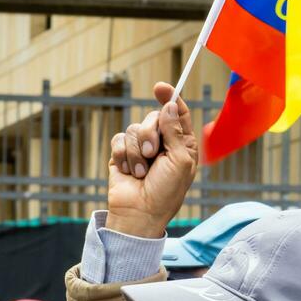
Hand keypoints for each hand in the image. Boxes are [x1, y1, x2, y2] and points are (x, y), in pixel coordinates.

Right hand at [107, 82, 197, 237]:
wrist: (139, 213)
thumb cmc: (166, 193)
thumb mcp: (179, 162)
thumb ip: (175, 132)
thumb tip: (169, 106)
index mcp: (182, 144)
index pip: (177, 114)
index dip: (171, 98)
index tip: (160, 87)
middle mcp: (163, 143)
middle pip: (153, 117)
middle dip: (150, 134)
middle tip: (151, 154)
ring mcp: (141, 148)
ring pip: (134, 128)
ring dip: (136, 152)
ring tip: (140, 172)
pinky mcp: (122, 154)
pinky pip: (119, 139)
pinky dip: (122, 155)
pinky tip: (127, 172)